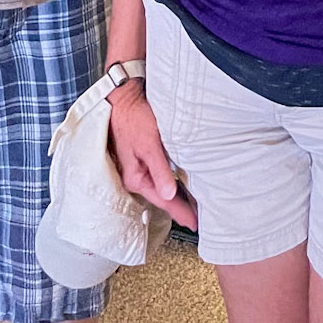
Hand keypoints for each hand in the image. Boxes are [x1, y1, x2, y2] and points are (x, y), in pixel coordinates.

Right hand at [106, 84, 196, 228]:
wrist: (123, 99)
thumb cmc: (134, 119)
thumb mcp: (149, 144)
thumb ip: (159, 169)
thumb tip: (169, 194)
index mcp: (136, 178)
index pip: (163, 200)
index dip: (180, 212)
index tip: (195, 223)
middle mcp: (136, 177)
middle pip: (162, 197)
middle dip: (179, 208)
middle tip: (198, 218)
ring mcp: (139, 168)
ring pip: (161, 188)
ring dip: (177, 196)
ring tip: (193, 205)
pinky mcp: (143, 158)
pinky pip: (159, 176)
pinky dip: (171, 183)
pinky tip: (180, 184)